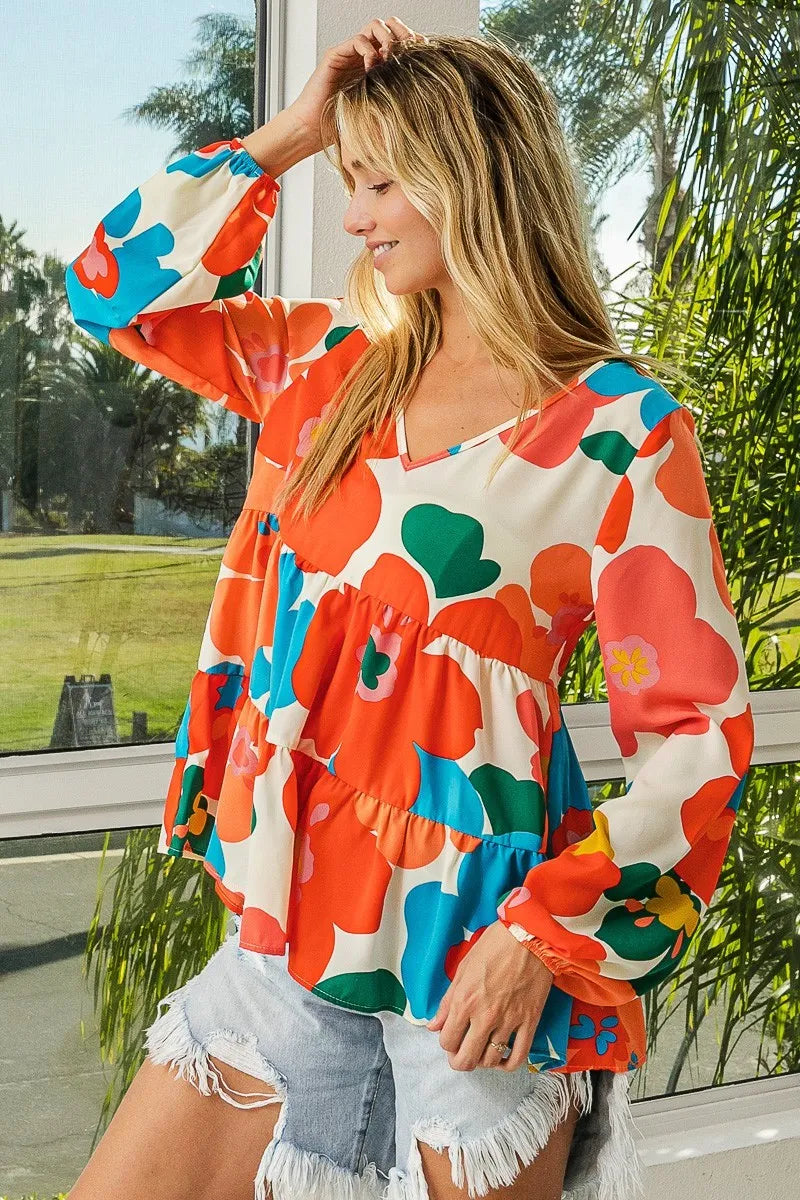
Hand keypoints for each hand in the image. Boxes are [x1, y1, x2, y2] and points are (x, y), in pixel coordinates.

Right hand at [288, 16, 427, 150]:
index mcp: (375, 68)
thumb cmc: (342, 129)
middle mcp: (363, 57)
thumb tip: (425, 98)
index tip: (425, 56)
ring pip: (374, 27)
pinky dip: (369, 50)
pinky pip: (358, 41)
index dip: (413, 45)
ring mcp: (349, 54)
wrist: (312, 132)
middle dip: (403, 35)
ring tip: (391, 60)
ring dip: (388, 39)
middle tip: (410, 52)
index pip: (398, 43)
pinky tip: (372, 69)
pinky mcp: (335, 56)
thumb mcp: (378, 115)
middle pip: (389, 28)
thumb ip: (395, 101)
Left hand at [426, 921, 554, 1071]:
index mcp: (464, 1000)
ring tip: (482, 1051)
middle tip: (462, 1053)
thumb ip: (447, 1001)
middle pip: (466, 1059)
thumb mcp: (463, 969)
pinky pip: (518, 1057)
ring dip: (482, 1061)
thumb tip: (433, 1025)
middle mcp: (484, 1015)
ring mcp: (508, 1021)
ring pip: (490, 1060)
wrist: (529, 936)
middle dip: (460, 1061)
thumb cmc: (494, 946)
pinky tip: (502, 1058)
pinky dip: (507, 1065)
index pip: (447, 1041)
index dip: (446, 1043)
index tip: (451, 1036)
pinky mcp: (530, 1022)